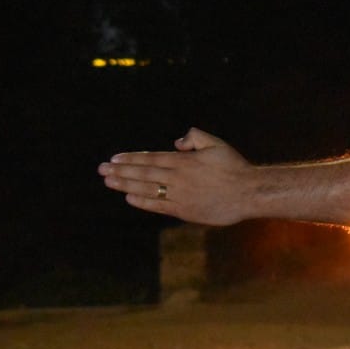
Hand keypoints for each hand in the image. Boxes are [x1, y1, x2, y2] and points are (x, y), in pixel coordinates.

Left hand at [97, 128, 253, 224]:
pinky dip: (142, 201)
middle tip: (102, 169)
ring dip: (125, 184)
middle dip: (120, 170)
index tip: (114, 158)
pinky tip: (129, 197)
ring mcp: (179, 195)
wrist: (248, 193)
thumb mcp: (216, 143)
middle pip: (143, 172)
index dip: (130, 159)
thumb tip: (176, 143)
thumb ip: (194, 137)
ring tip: (108, 181)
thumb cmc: (234, 166)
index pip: (150, 158)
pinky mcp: (184, 211)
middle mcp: (177, 177)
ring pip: (146, 188)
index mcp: (184, 161)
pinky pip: (158, 205)